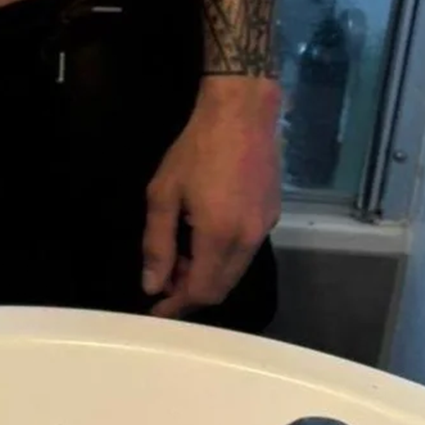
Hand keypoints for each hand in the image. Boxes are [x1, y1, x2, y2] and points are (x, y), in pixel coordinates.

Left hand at [141, 77, 280, 318]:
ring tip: (180, 256)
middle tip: (164, 279)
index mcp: (219, 236)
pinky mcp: (272, 216)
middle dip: (190, 292)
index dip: (176, 306)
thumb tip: (152, 285)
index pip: (199, 291)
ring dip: (207, 275)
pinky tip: (204, 238)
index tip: (155, 311)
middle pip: (220, 288)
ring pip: (234, 272)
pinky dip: (224, 259)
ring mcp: (264, 229)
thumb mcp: (164, 193)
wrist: (242, 112)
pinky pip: (245, 252)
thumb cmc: (196, 148)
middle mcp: (248, 241)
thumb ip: (157, 243)